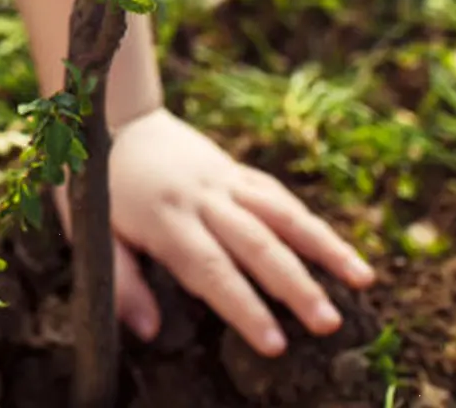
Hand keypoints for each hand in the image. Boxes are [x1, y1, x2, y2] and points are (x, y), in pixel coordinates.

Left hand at [54, 107, 375, 356]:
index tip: (274, 343)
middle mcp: (203, 197)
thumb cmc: (98, 183)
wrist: (112, 111)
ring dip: (324, 247)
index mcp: (166, 218)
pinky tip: (339, 249)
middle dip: (296, 285)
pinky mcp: (236, 169)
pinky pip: (278, 194)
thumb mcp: (92, 233)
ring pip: (283, 211)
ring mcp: (224, 179)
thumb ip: (121, 282)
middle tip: (329, 323)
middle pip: (257, 243)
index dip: (243, 306)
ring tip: (363, 279)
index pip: (211, 269)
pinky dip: (310, 222)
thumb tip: (149, 331)